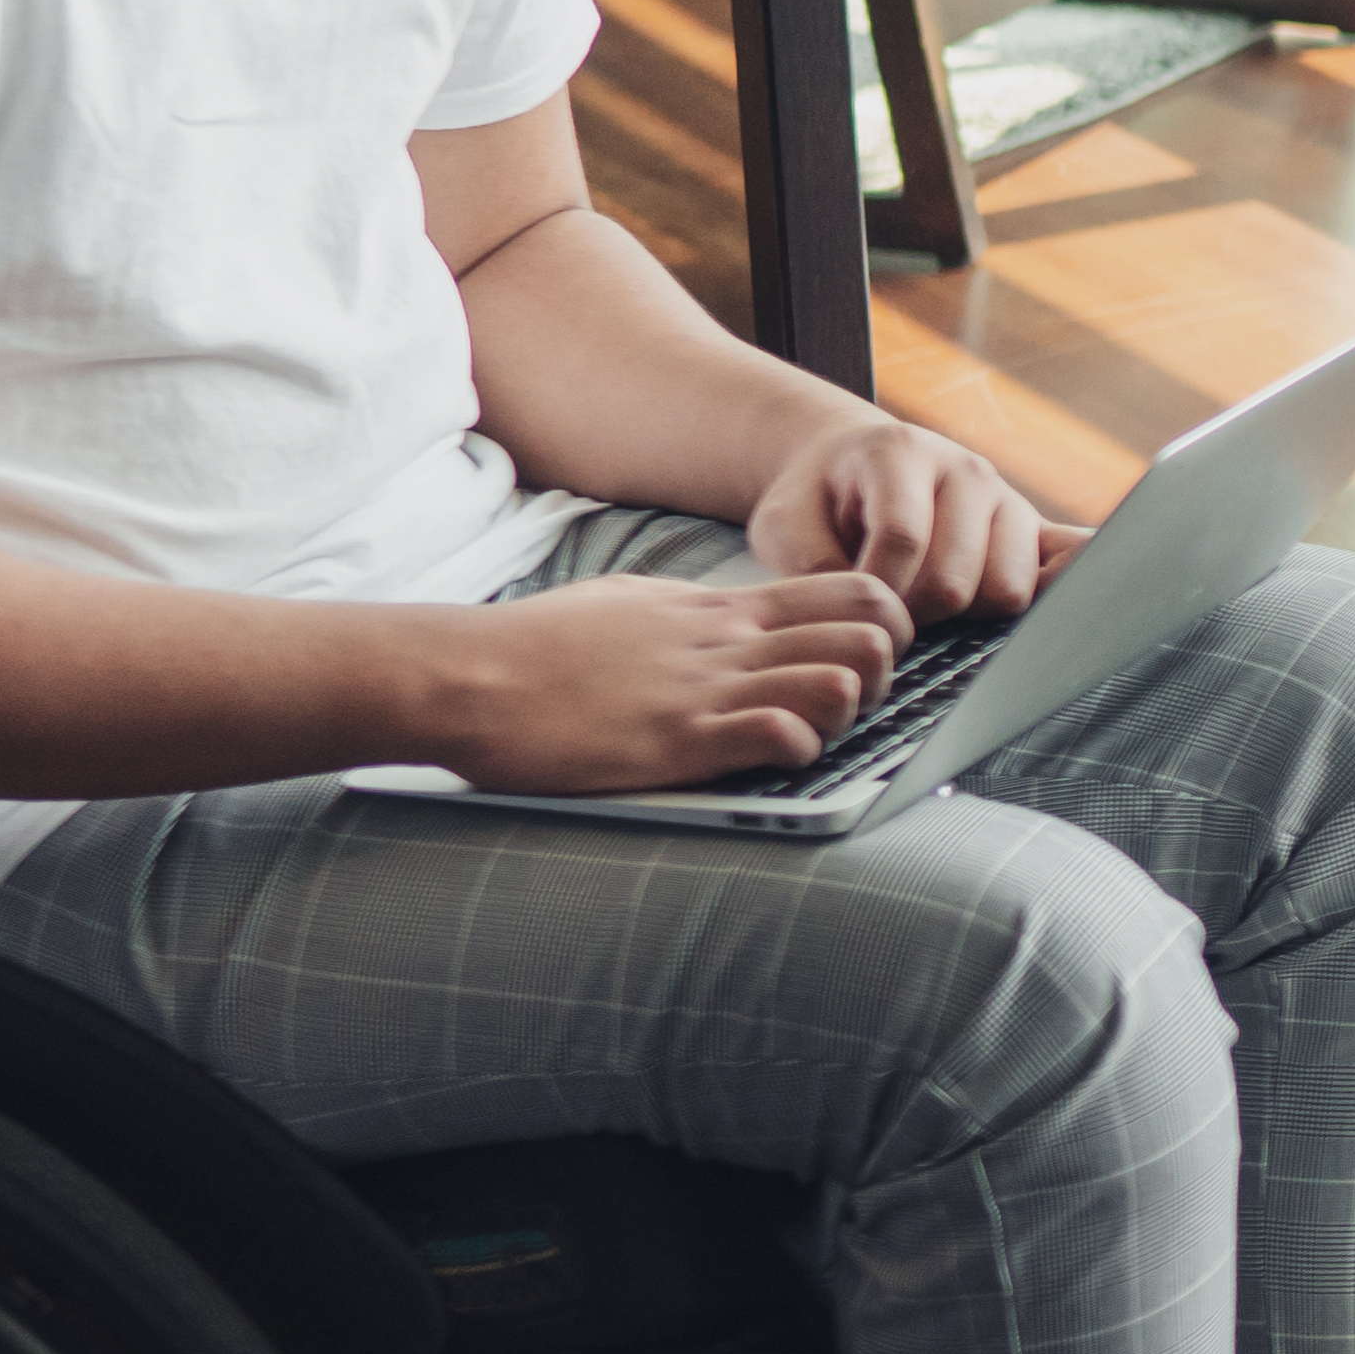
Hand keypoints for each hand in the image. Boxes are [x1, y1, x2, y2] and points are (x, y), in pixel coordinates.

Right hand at [428, 565, 913, 791]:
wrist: (467, 675)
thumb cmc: (541, 647)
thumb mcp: (636, 605)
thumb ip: (696, 616)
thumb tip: (733, 622)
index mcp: (721, 607)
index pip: (854, 589)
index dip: (887, 630)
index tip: (865, 664)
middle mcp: (727, 641)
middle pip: (871, 635)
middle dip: (885, 678)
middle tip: (853, 710)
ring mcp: (705, 690)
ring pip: (839, 684)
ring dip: (847, 719)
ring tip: (812, 738)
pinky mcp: (678, 744)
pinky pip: (779, 739)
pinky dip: (797, 755)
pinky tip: (771, 763)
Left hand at [747, 412, 1069, 617]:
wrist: (848, 464)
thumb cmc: (816, 499)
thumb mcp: (785, 523)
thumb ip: (814, 565)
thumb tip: (870, 616)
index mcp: (902, 453)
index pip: (904, 539)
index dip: (877, 594)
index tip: (854, 614)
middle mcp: (967, 470)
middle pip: (958, 578)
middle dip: (915, 614)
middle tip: (886, 617)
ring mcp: (1007, 499)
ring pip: (1009, 589)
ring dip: (964, 616)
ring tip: (926, 608)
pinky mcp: (1034, 528)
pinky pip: (1069, 563)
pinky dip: (1062, 590)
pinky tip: (1036, 617)